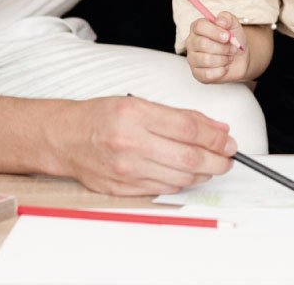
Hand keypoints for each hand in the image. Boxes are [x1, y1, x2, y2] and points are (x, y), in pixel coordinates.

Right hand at [50, 96, 235, 195]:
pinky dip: (182, 183)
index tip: (229, 140)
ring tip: (211, 166)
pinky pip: (164, 189)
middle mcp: (130, 143)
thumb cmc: (102, 117)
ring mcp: (126, 170)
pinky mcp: (123, 189)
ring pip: (180, 178)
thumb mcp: (139, 104)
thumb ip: (179, 116)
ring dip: (203, 174)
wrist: (65, 138)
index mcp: (134, 115)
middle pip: (188, 158)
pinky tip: (187, 174)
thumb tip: (216, 129)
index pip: (188, 128)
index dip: (215, 137)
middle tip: (228, 158)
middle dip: (217, 160)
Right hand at [184, 11, 250, 82]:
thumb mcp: (233, 25)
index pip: (200, 26)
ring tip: (228, 57)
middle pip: (203, 44)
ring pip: (206, 60)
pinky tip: (224, 67)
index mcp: (197, 27)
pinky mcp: (197, 74)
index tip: (227, 36)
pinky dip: (221, 71)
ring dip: (223, 59)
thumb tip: (220, 21)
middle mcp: (191, 42)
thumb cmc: (232, 40)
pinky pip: (208, 74)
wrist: (239, 58)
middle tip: (232, 48)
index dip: (214, 31)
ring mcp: (192, 59)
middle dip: (223, 47)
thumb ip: (227, 18)